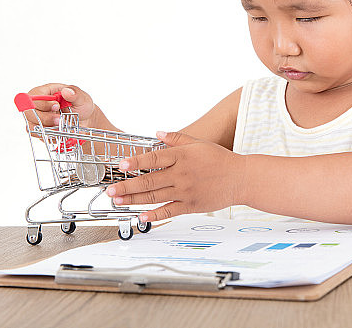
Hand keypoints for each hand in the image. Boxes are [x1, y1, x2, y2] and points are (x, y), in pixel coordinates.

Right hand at [24, 84, 94, 128]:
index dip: (43, 102)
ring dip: (46, 127)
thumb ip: (76, 94)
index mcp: (45, 92)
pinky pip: (37, 134)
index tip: (56, 106)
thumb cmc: (81, 106)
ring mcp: (37, 117)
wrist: (84, 121)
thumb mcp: (82, 98)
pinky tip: (58, 131)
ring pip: (31, 124)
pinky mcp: (39, 129)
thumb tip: (66, 91)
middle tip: (59, 120)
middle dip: (44, 117)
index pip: (34, 95)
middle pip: (29, 112)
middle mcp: (38, 104)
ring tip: (61, 126)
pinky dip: (48, 134)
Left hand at [105, 131, 240, 221]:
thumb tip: (157, 134)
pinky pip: (169, 211)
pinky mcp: (190, 206)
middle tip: (110, 190)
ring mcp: (185, 191)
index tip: (121, 165)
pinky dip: (154, 215)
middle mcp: (182, 174)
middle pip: (149, 180)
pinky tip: (140, 216)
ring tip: (118, 201)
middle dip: (127, 185)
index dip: (136, 161)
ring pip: (154, 197)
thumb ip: (176, 139)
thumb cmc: (220, 160)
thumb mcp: (199, 143)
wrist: (241, 178)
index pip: (154, 158)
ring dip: (134, 199)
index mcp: (182, 156)